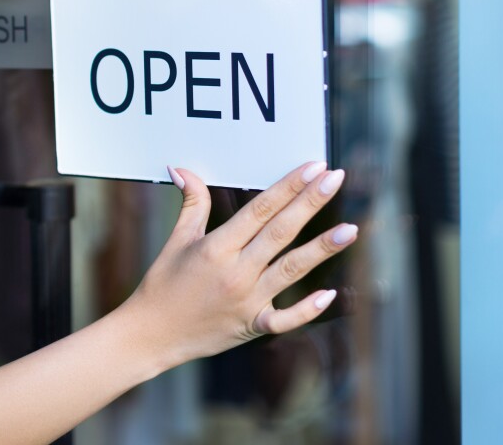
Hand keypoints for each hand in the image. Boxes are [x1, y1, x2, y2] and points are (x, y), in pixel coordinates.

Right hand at [120, 162, 356, 368]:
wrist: (151, 334)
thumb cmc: (162, 285)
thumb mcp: (176, 241)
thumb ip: (190, 204)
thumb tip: (182, 169)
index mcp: (215, 248)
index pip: (259, 209)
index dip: (287, 186)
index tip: (312, 167)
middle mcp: (235, 271)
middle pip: (280, 231)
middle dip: (310, 202)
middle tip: (335, 178)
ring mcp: (247, 300)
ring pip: (292, 269)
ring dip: (322, 248)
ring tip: (350, 229)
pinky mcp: (252, 325)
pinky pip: (285, 318)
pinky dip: (308, 309)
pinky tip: (330, 293)